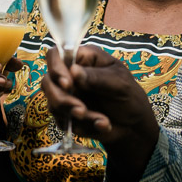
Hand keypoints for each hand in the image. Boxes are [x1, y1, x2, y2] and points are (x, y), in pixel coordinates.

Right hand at [42, 45, 157, 152]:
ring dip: (76, 115)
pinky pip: (63, 121)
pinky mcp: (66, 114)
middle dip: (63, 99)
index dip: (55, 67)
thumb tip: (74, 71)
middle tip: (82, 111)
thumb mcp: (120, 84)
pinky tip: (102, 125)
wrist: (133, 126)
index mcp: (84, 59)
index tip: (67, 84)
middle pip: (48, 82)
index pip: (56, 55)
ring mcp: (67, 95)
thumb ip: (97, 77)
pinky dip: (83, 126)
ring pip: (53, 104)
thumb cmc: (129, 97)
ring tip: (102, 120)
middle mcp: (70, 75)